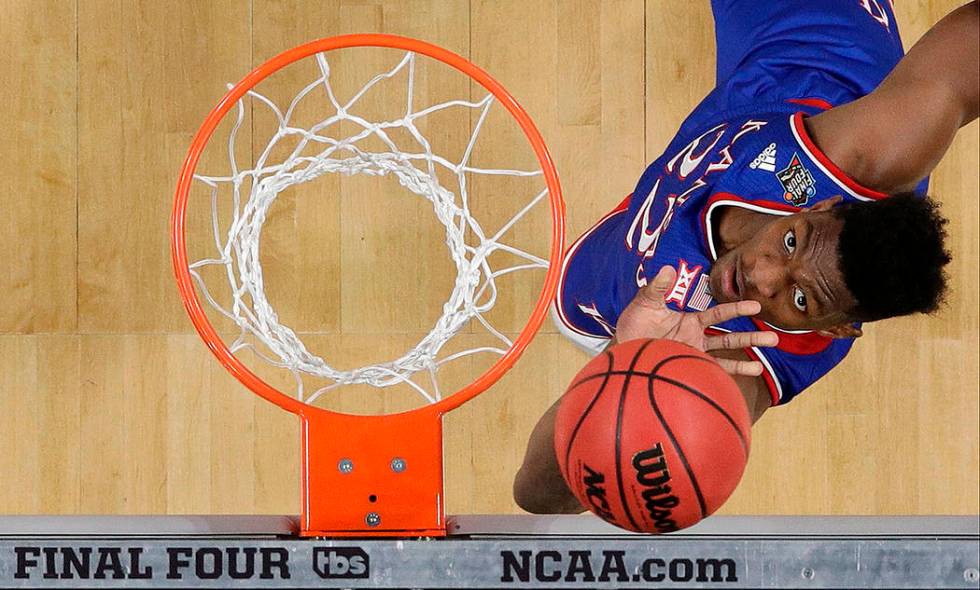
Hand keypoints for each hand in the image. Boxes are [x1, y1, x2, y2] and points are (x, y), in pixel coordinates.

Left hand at [615, 266, 777, 375]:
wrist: (623, 350)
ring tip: (766, 359)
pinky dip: (732, 372)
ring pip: (726, 354)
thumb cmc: (633, 325)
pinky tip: (751, 372)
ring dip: (746, 355)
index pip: (718, 313)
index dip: (736, 310)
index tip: (755, 306)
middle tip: (775, 336)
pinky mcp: (690, 367)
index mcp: (690, 320)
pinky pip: (714, 371)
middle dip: (751, 336)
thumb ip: (658, 288)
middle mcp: (697, 337)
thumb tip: (668, 268)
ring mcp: (695, 354)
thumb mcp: (645, 303)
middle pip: (730, 336)